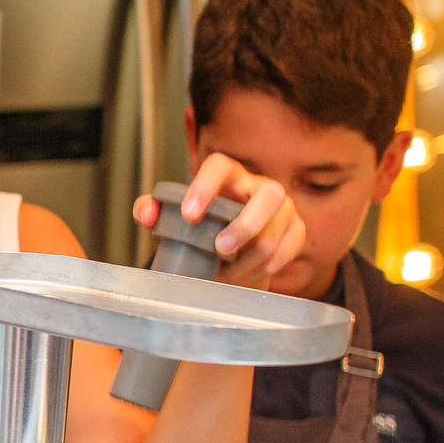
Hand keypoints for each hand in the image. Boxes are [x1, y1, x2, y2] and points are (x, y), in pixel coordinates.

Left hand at [132, 155, 305, 289]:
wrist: (232, 244)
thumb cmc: (203, 222)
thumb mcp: (174, 215)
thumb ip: (154, 209)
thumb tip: (147, 213)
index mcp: (228, 175)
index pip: (219, 166)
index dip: (204, 187)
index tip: (188, 214)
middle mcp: (260, 186)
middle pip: (267, 196)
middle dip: (245, 225)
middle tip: (219, 249)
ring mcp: (284, 208)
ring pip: (277, 230)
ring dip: (250, 257)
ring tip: (224, 272)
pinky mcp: (296, 230)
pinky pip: (286, 251)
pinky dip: (263, 268)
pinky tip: (242, 275)